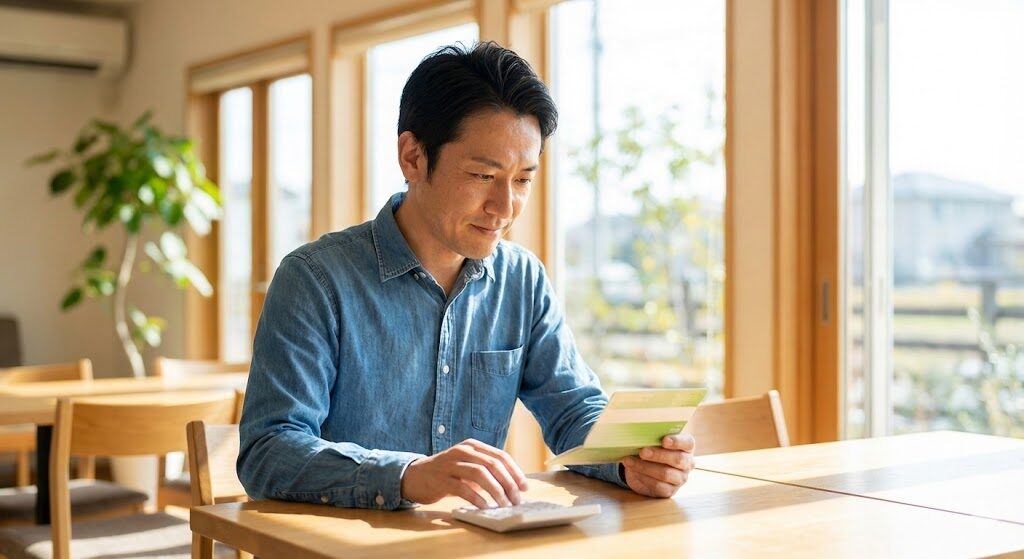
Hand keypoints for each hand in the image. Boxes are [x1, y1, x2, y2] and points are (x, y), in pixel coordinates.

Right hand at [401, 438, 529, 508]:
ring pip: (479, 474)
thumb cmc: (447, 472)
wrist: (415, 475)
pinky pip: (462, 488)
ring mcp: (450, 464)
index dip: (515, 472)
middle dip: (508, 483)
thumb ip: (487, 469)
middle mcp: (462, 451)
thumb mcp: (467, 464)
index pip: (500, 456)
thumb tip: (513, 485)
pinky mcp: (441, 479)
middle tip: (516, 499)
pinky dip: (476, 498)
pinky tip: (484, 506)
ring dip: (495, 491)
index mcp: (472, 445)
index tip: (524, 487)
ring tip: (503, 504)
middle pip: (492, 464)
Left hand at [621, 434, 695, 497]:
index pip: (688, 443)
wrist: (647, 469)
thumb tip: (640, 436)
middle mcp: (687, 463)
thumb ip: (652, 438)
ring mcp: (680, 479)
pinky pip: (657, 485)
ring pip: (665, 474)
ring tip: (630, 461)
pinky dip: (643, 477)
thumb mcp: (653, 441)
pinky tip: (633, 471)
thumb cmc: (652, 449)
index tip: (664, 440)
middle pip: (677, 459)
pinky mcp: (669, 491)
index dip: (677, 441)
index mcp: (687, 447)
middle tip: (642, 452)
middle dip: (658, 455)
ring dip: (645, 467)